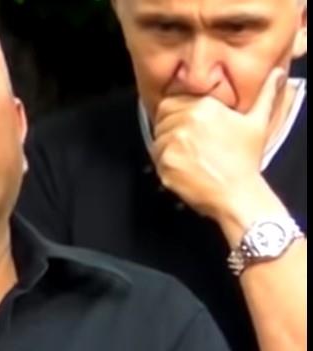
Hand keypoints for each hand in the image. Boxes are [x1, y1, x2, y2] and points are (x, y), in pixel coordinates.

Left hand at [151, 68, 285, 222]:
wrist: (238, 194)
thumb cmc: (245, 162)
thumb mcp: (257, 122)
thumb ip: (264, 94)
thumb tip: (276, 74)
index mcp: (203, 107)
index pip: (171, 101)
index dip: (176, 112)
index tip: (184, 124)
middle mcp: (185, 121)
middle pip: (162, 118)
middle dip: (170, 128)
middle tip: (185, 142)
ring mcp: (172, 142)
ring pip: (157, 137)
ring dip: (167, 145)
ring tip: (188, 156)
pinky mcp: (164, 162)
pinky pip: (155, 157)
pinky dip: (165, 162)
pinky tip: (183, 167)